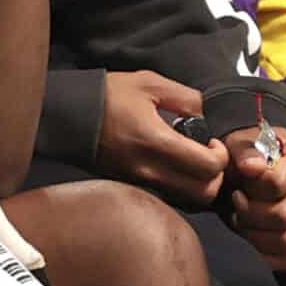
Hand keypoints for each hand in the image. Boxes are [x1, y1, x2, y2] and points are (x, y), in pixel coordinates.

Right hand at [95, 70, 229, 204]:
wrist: (65, 115)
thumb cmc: (107, 96)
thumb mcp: (150, 84)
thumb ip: (187, 98)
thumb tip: (213, 112)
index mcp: (156, 142)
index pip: (208, 167)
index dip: (221, 155)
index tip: (213, 140)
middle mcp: (149, 170)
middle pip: (204, 193)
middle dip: (217, 175)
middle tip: (209, 154)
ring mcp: (139, 183)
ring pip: (188, 202)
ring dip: (201, 185)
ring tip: (195, 162)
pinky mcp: (132, 187)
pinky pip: (169, 198)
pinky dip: (183, 189)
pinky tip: (179, 168)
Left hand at [222, 128, 285, 272]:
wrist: (260, 166)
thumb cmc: (248, 154)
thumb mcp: (240, 142)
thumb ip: (244, 151)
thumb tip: (251, 168)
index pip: (276, 184)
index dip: (250, 190)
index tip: (240, 185)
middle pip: (283, 216)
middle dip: (250, 216)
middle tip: (236, 207)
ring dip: (255, 237)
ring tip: (244, 221)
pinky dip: (266, 257)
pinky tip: (252, 240)